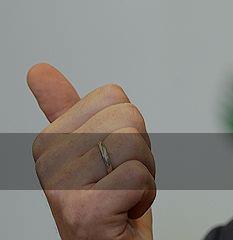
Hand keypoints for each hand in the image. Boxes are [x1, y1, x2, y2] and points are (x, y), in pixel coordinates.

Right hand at [28, 63, 154, 239]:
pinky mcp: (86, 210)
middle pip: (128, 117)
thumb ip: (65, 108)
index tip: (110, 159)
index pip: (113, 96)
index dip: (128, 127)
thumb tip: (38, 69)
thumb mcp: (89, 149)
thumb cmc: (110, 201)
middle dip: (140, 150)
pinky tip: (124, 212)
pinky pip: (138, 176)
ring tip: (123, 195)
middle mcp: (47, 161)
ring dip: (145, 173)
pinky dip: (145, 195)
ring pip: (134, 144)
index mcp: (48, 140)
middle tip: (120, 180)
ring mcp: (63, 187)